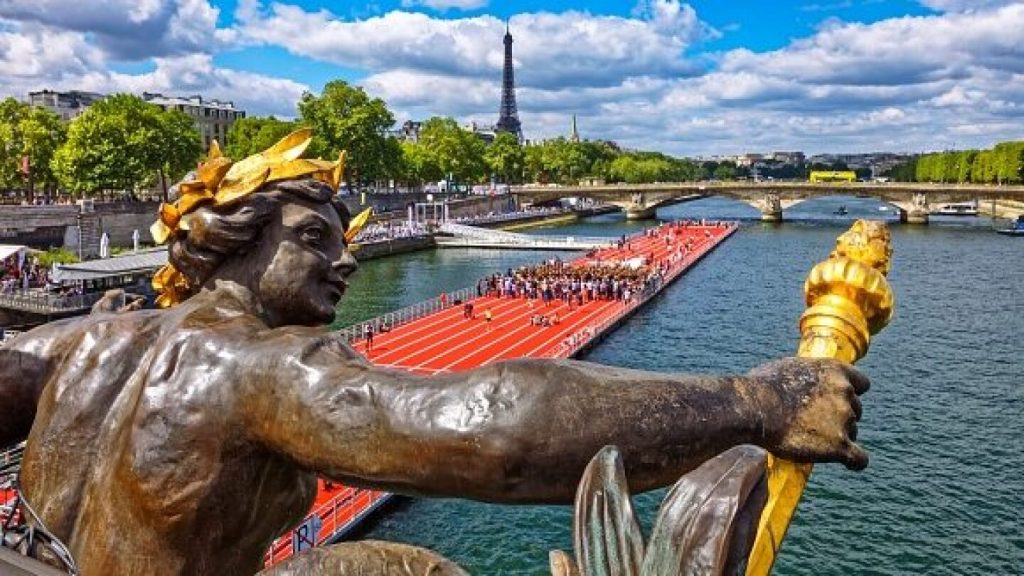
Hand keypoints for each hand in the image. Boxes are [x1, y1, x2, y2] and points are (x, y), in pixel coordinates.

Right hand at [749, 357, 869, 469]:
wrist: (754, 408)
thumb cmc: (761, 386)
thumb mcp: (788, 368)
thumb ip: (806, 376)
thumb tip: (802, 383)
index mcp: (835, 370)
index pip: (861, 384)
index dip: (849, 394)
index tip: (835, 401)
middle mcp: (845, 392)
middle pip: (856, 410)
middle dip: (839, 417)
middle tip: (813, 425)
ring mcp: (845, 418)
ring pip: (852, 432)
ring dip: (837, 437)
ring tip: (808, 440)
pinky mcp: (839, 445)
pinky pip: (859, 459)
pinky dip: (853, 461)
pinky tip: (844, 462)